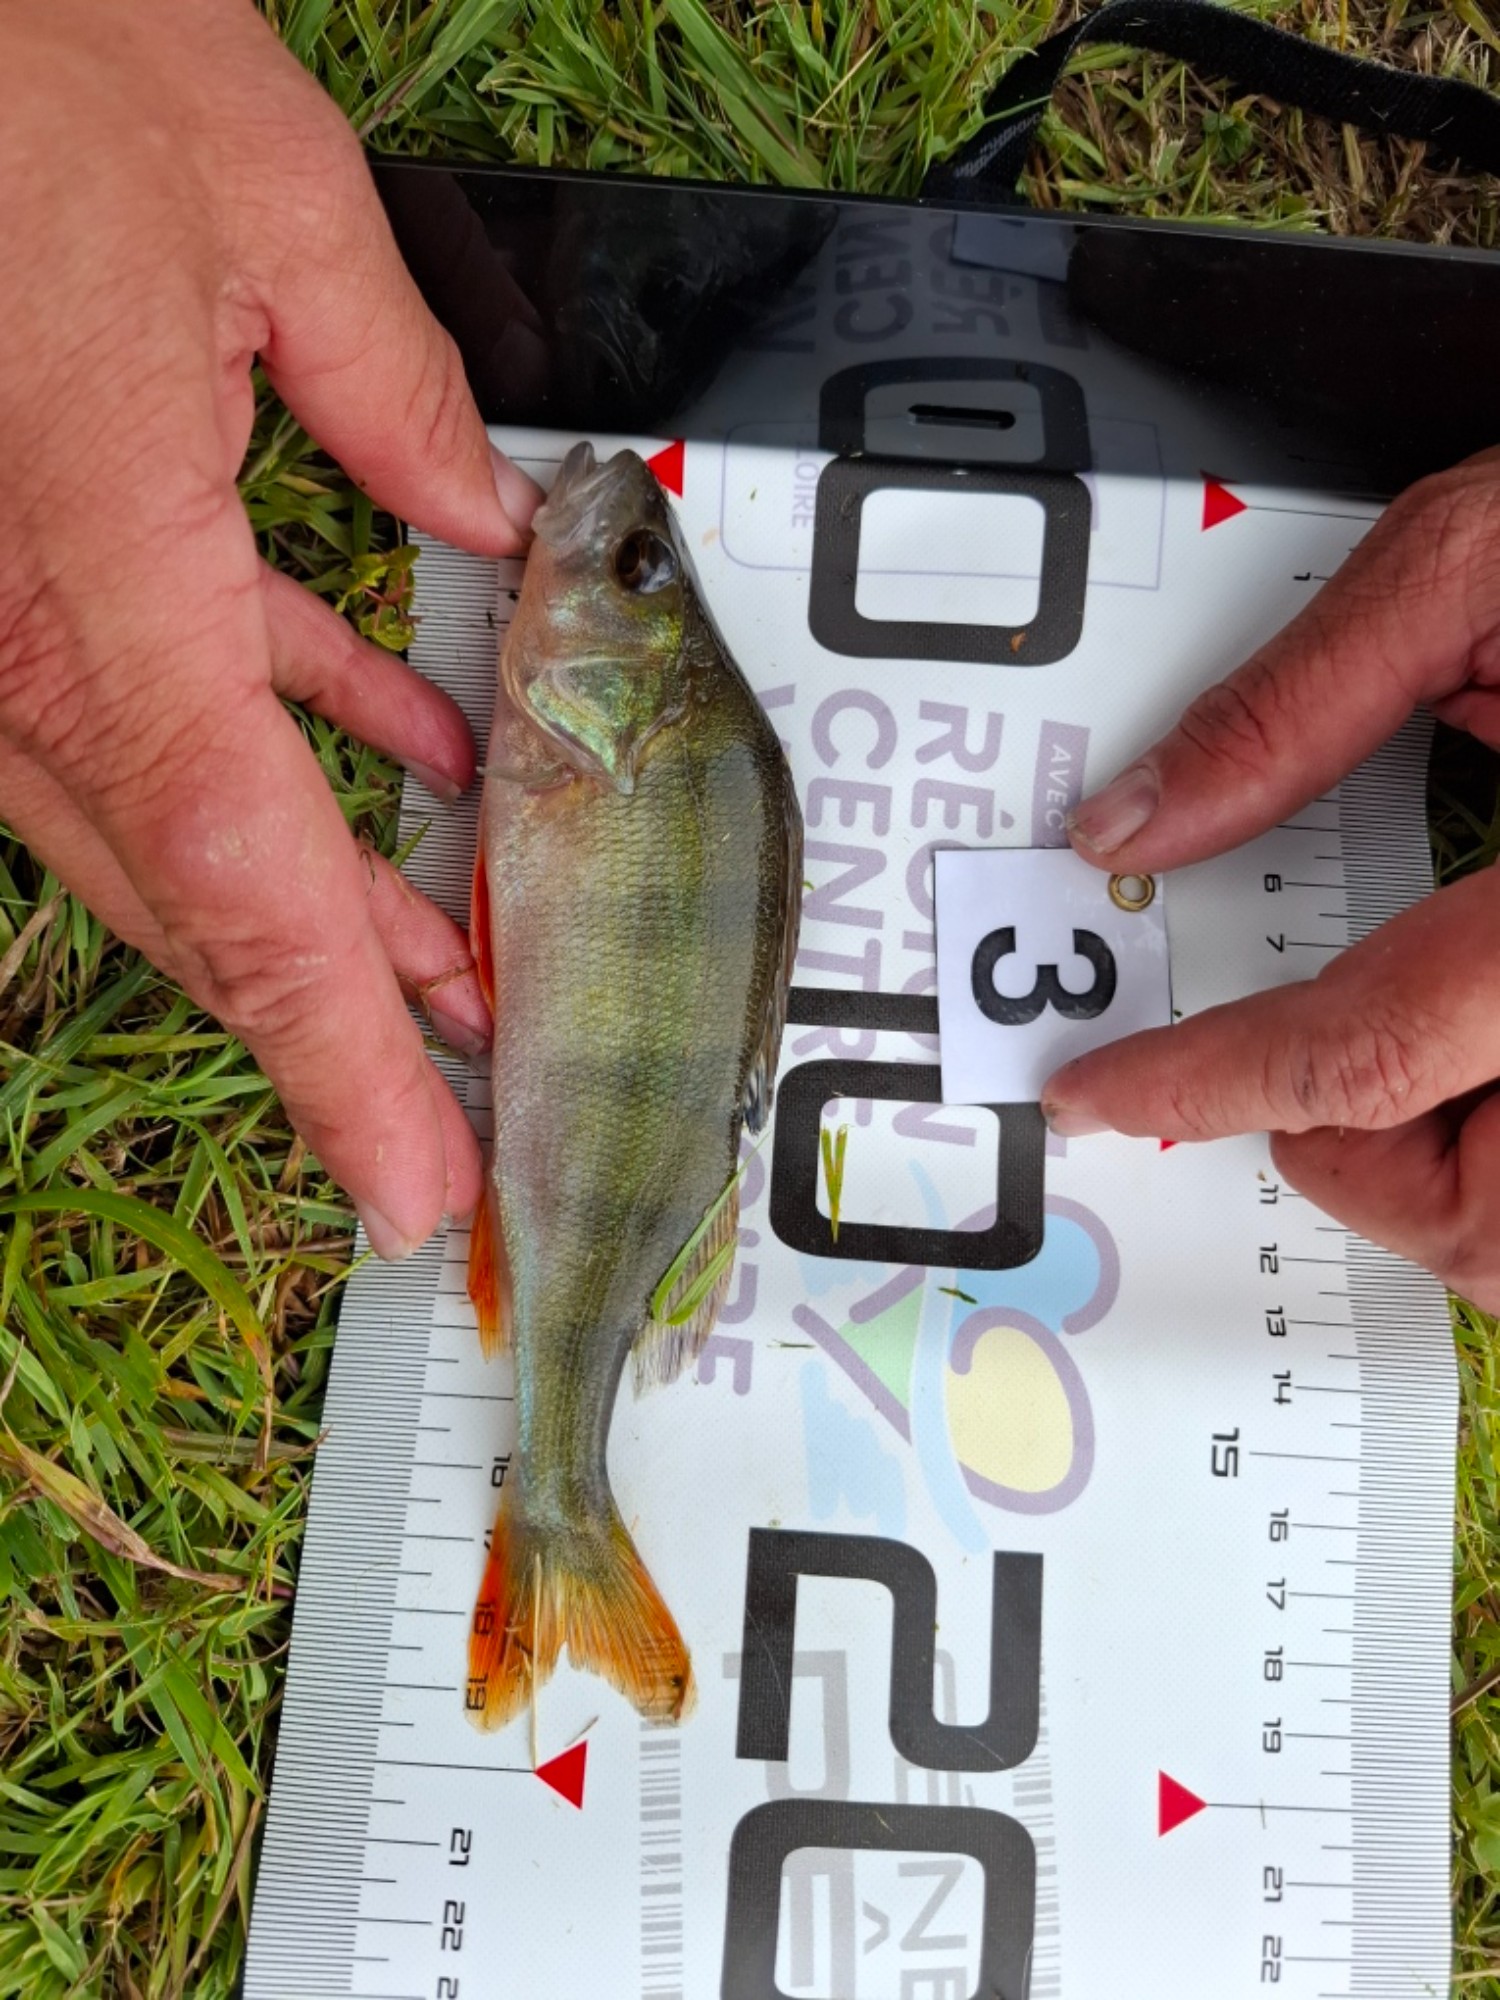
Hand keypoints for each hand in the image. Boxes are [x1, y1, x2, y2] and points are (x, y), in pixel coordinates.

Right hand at [0, 1, 541, 1256]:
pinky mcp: (11, 579)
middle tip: (467, 1108)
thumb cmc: (13, 55)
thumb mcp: (265, 196)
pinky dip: (289, 754)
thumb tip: (495, 507)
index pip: (242, 872)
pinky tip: (403, 762)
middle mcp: (17, 633)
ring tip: (461, 964)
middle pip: (204, 897)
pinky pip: (160, 712)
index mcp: (93, 562)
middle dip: (348, 1020)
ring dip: (327, 904)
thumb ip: (402, 390)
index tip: (411, 1179)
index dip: (337, 1050)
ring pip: (181, 829)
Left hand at [1043, 450, 1499, 1309]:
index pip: (1371, 1055)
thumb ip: (1297, 703)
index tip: (1108, 1087)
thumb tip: (1141, 820)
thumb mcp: (1483, 559)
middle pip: (1491, 1221)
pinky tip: (1495, 1032)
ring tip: (1434, 1017)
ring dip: (1454, 1171)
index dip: (1210, 1082)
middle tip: (1286, 1051)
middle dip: (1354, 1156)